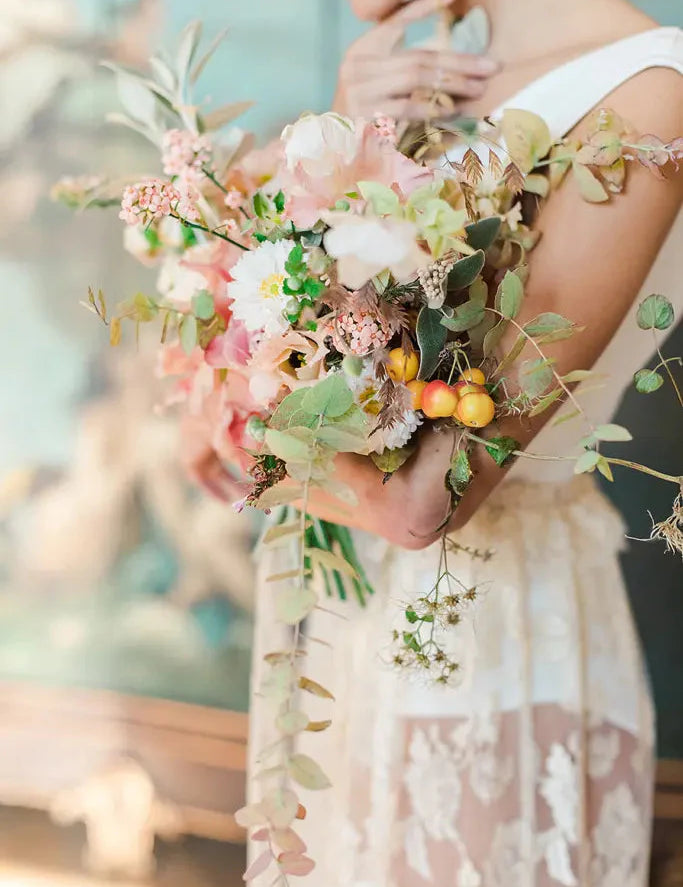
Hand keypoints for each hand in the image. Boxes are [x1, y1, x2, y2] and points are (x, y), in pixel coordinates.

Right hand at [337, 0, 498, 120]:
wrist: (334, 150)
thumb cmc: (362, 117)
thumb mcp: (379, 82)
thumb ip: (403, 62)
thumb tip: (443, 48)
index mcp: (362, 50)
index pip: (398, 21)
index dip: (425, 6)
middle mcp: (357, 66)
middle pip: (418, 57)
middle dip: (459, 62)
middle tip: (491, 66)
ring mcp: (359, 91)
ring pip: (415, 78)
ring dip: (453, 84)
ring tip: (480, 88)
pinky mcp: (364, 117)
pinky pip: (407, 108)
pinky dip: (432, 108)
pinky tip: (453, 109)